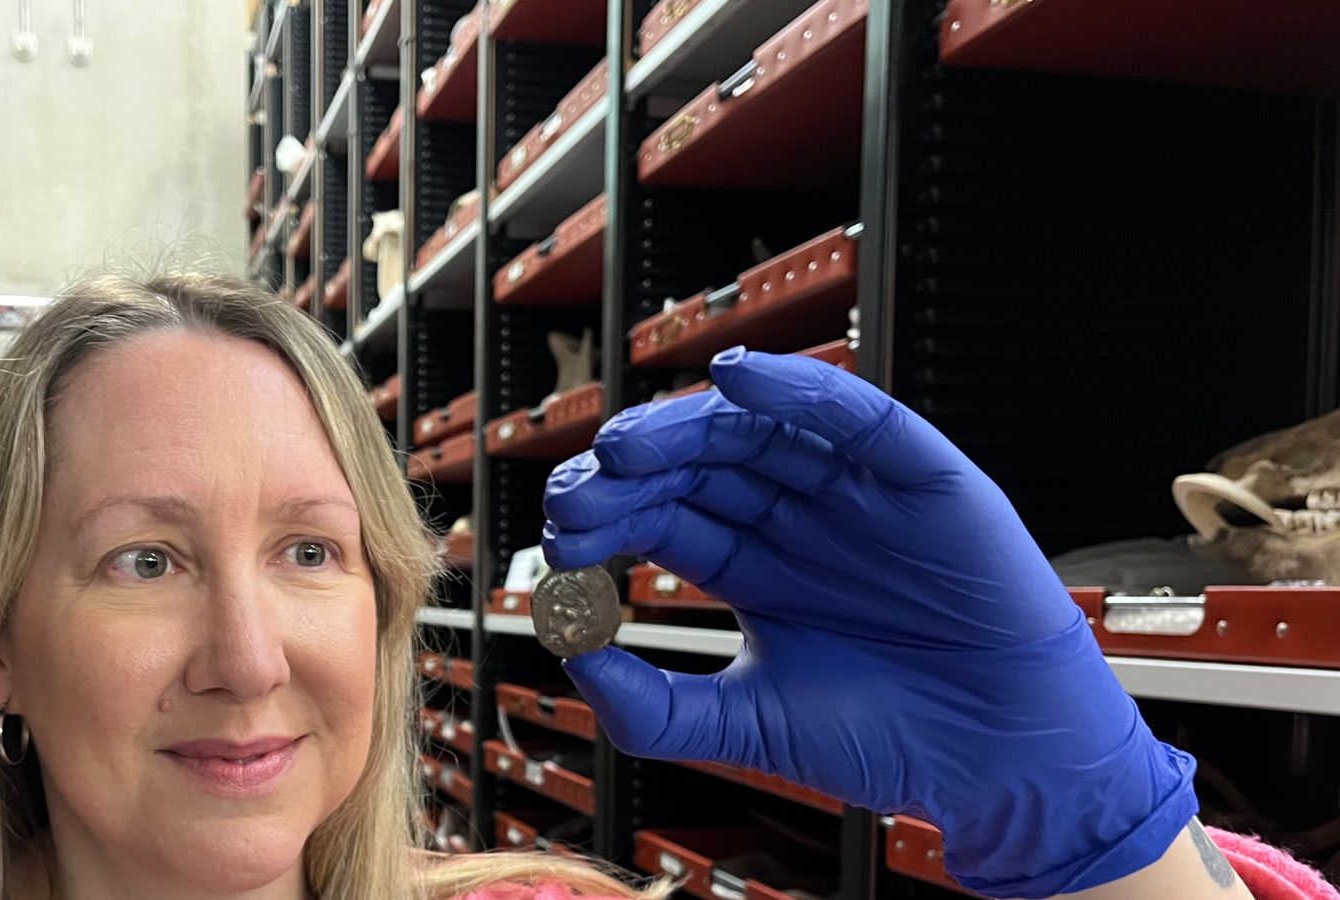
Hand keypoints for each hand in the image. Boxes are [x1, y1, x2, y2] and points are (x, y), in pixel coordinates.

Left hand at [541, 348, 1197, 898]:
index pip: (662, 516)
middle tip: (579, 487)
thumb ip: (654, 706)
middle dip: (632, 472)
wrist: (1000, 763)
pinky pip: (853, 416)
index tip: (563, 535)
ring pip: (756, 432)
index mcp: (751, 565)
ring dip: (686, 426)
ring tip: (626, 443)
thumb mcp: (746, 724)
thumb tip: (571, 657)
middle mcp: (794, 518)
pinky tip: (736, 378)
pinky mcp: (917, 475)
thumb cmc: (887, 740)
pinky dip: (797, 389)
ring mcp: (852, 492)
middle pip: (696, 468)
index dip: (610, 516)